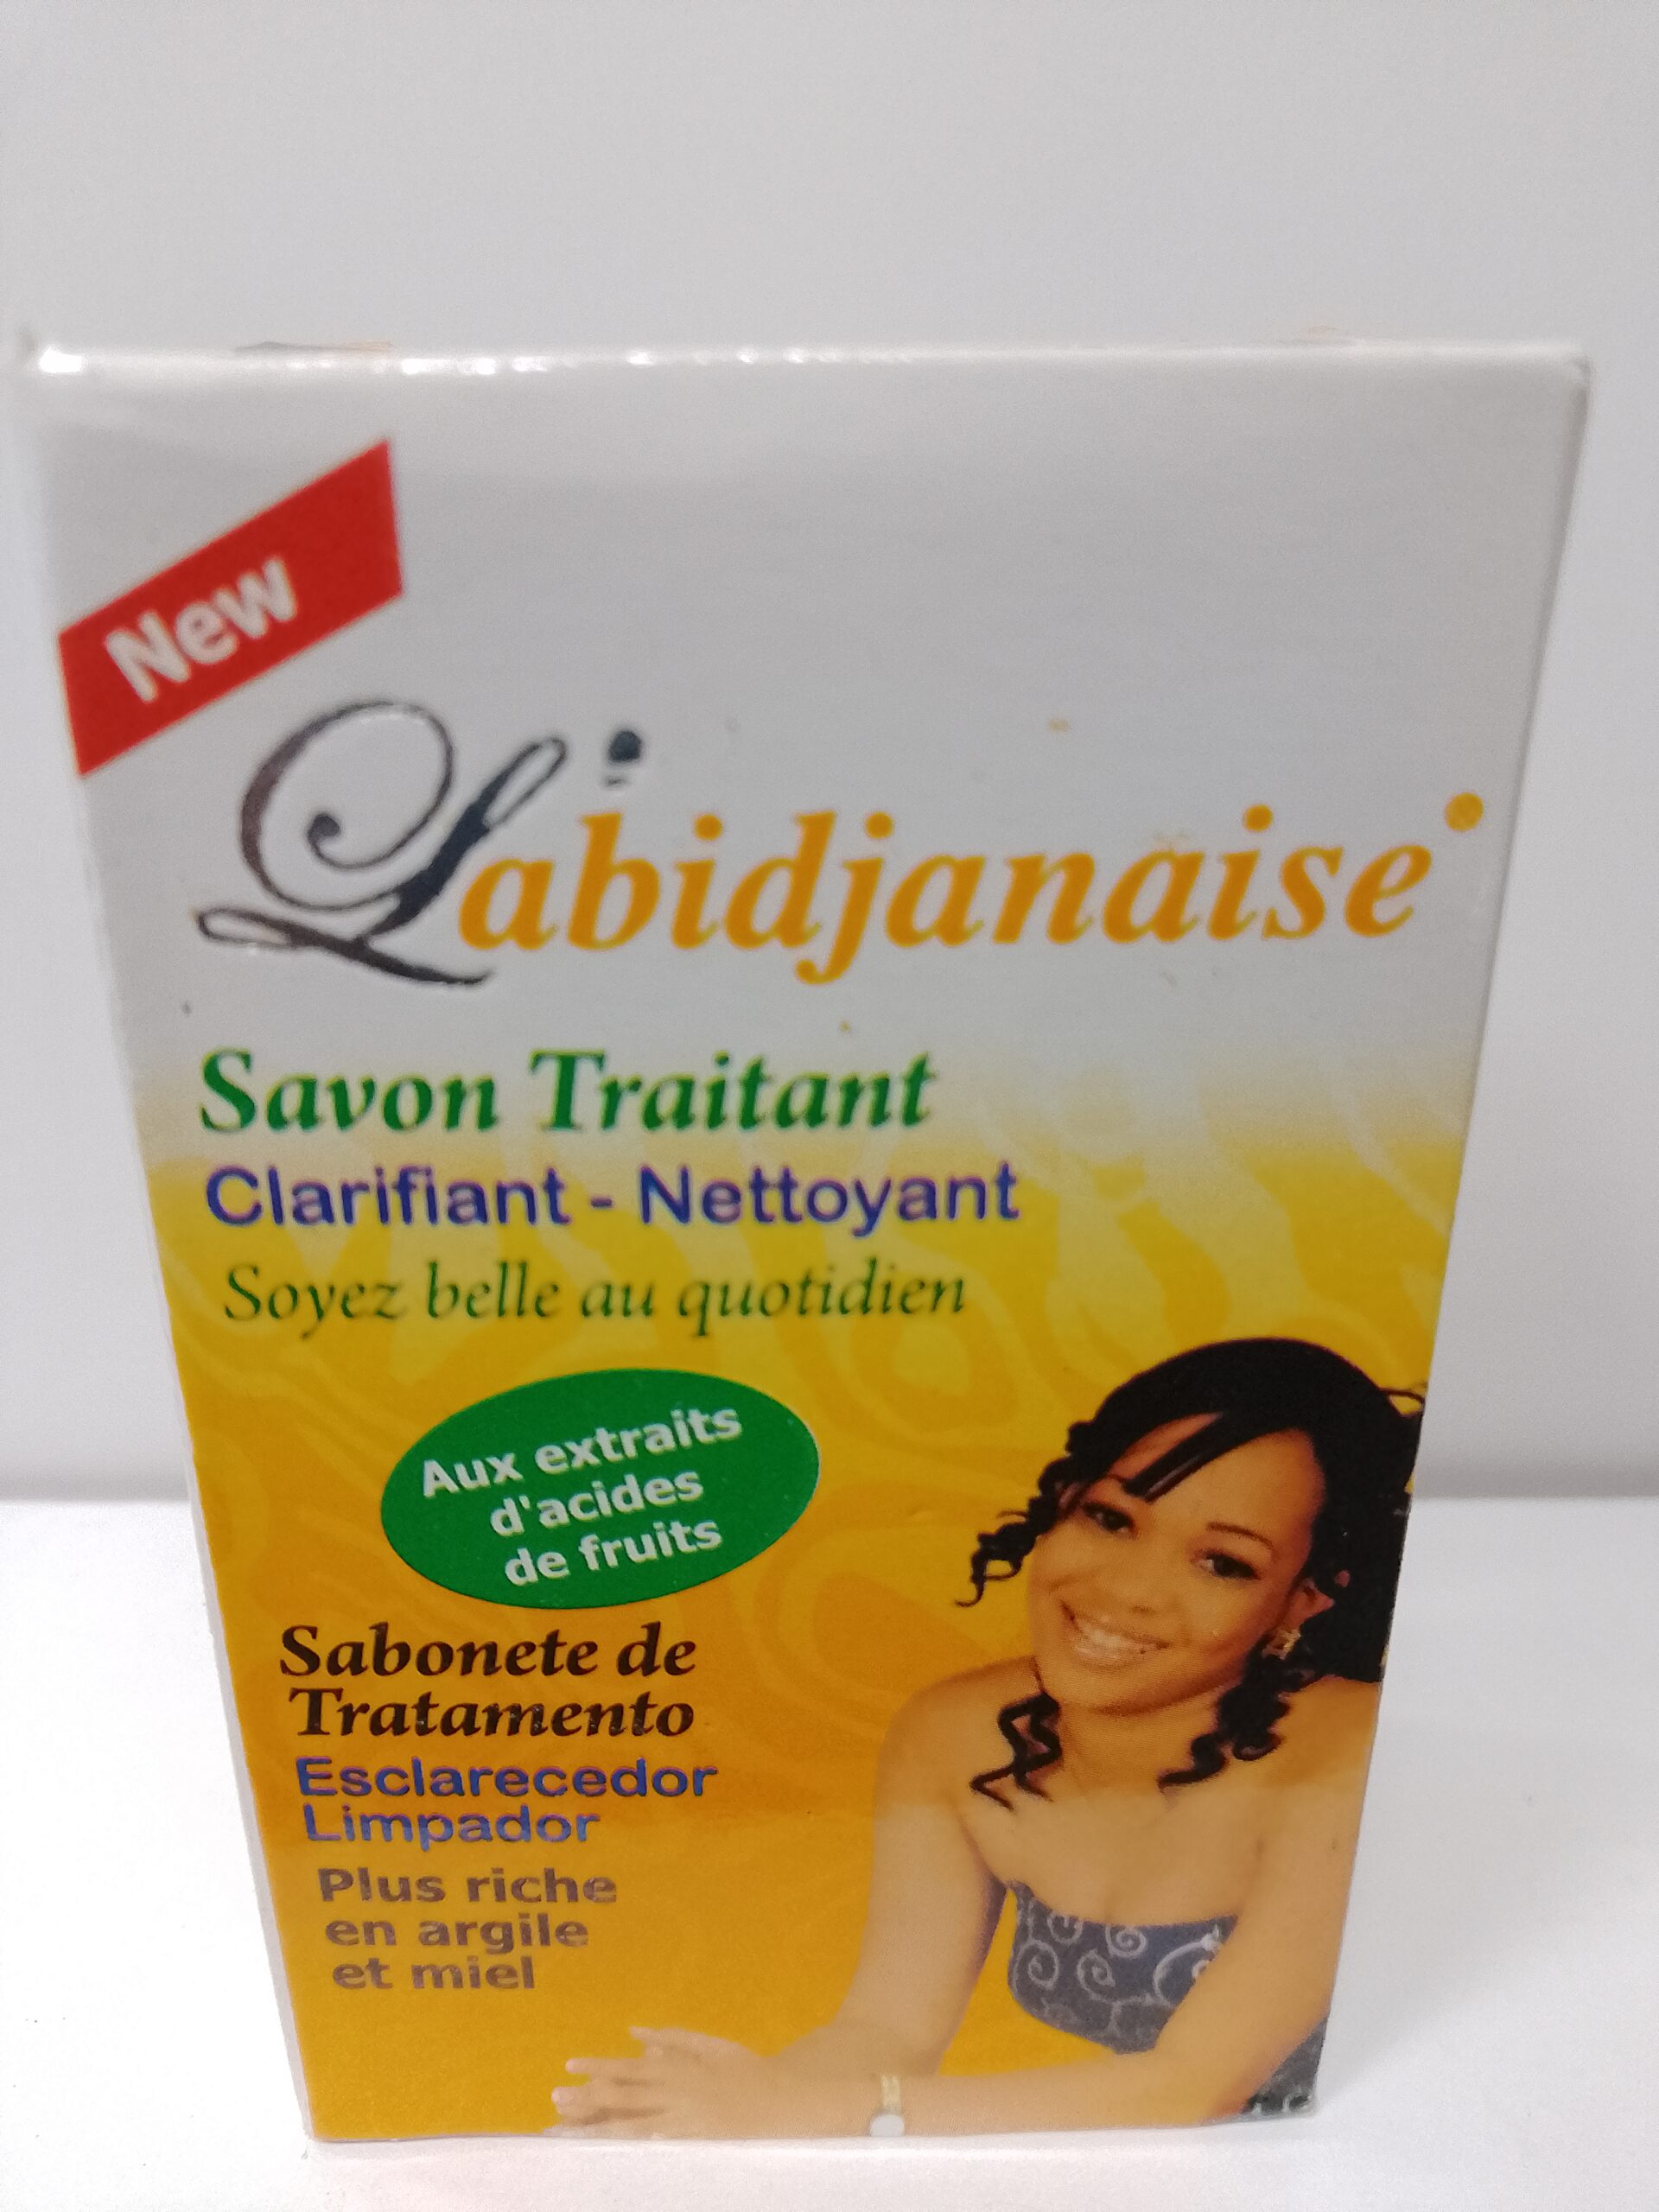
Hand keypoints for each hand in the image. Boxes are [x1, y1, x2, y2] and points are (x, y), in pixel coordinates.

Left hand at [554, 2028, 861, 2139]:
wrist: (783, 2099)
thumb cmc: (745, 2072)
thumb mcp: (709, 2046)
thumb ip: (672, 2038)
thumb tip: (634, 2032)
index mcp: (676, 2067)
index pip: (627, 2069)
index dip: (596, 2067)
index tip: (567, 2067)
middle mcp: (673, 2092)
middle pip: (622, 2097)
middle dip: (586, 2100)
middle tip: (553, 2103)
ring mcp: (681, 2120)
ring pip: (630, 2124)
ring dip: (596, 2127)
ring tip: (566, 2130)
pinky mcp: (692, 2142)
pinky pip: (655, 2145)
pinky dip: (631, 2148)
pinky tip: (609, 2153)